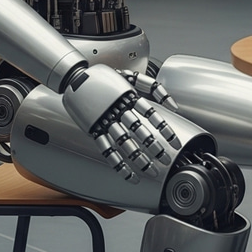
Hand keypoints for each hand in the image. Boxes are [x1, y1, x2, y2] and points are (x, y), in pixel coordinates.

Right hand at [62, 64, 180, 183]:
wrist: (77, 77)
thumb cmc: (108, 78)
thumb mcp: (132, 76)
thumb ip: (155, 88)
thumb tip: (173, 105)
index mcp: (129, 97)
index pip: (151, 115)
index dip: (164, 129)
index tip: (174, 141)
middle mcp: (118, 110)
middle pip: (139, 132)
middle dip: (154, 148)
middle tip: (165, 160)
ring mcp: (105, 121)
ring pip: (124, 143)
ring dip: (139, 159)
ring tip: (151, 171)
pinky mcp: (93, 130)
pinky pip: (107, 150)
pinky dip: (118, 164)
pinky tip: (129, 175)